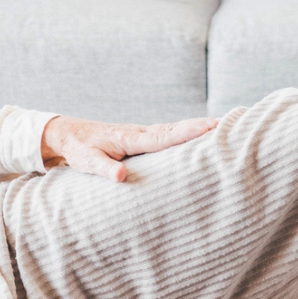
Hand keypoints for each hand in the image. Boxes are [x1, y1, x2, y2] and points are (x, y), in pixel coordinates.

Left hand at [40, 115, 219, 181]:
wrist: (68, 134)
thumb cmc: (78, 149)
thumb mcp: (87, 162)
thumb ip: (104, 169)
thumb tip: (122, 176)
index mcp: (131, 138)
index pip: (165, 136)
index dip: (189, 132)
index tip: (212, 126)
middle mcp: (141, 133)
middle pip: (177, 129)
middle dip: (202, 126)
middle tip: (229, 122)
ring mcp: (142, 134)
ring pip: (174, 131)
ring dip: (197, 128)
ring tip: (222, 127)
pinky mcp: (141, 139)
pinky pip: (168, 135)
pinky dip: (185, 133)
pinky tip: (197, 136)